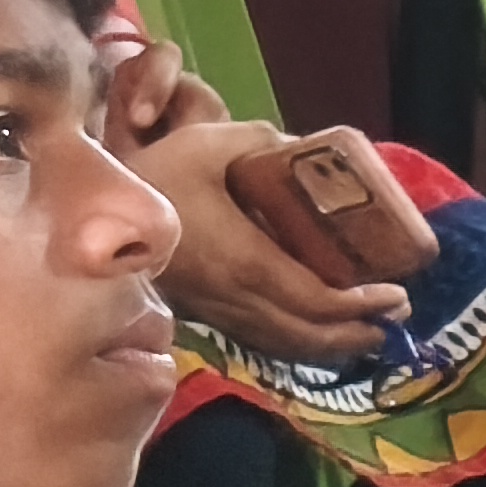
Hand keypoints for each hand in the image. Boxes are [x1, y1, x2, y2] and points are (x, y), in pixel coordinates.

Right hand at [98, 42, 407, 366]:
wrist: (90, 220)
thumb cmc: (155, 177)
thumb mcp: (210, 145)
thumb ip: (261, 141)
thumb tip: (301, 147)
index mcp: (245, 261)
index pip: (315, 298)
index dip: (360, 304)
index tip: (395, 294)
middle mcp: (236, 298)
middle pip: (308, 332)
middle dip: (357, 331)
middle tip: (395, 317)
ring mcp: (219, 313)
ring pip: (286, 344)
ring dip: (332, 344)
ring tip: (370, 333)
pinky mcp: (207, 316)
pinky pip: (264, 340)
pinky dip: (299, 344)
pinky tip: (319, 335)